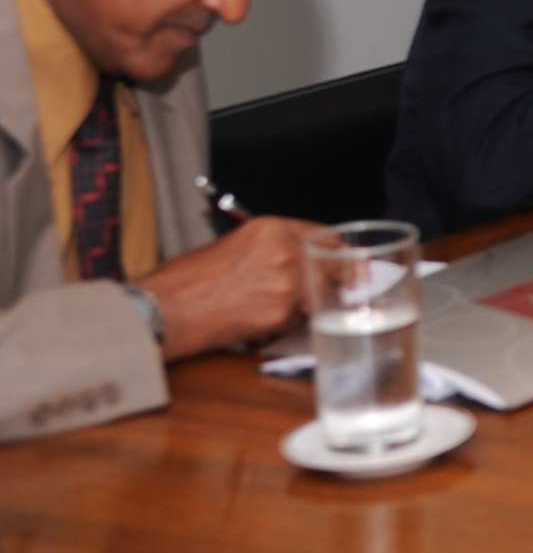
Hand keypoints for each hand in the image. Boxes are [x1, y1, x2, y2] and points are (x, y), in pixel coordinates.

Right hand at [140, 215, 321, 359]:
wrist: (165, 310)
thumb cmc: (187, 281)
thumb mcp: (234, 244)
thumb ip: (273, 246)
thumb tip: (301, 257)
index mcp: (273, 229)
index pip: (326, 236)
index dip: (337, 252)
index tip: (347, 262)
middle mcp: (286, 252)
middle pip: (335, 265)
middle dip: (338, 279)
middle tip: (339, 290)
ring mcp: (287, 283)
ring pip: (320, 294)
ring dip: (310, 302)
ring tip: (278, 307)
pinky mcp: (281, 313)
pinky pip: (300, 319)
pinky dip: (289, 322)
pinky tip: (264, 320)